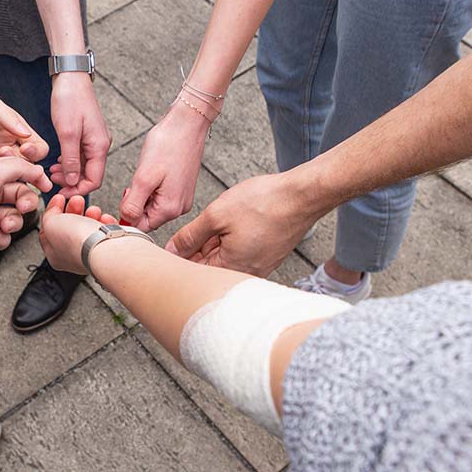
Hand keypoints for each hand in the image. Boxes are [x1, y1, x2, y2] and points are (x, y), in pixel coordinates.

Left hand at [0, 76, 49, 165]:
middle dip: (23, 167)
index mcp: (11, 124)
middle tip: (7, 161)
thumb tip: (25, 133)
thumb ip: (5, 115)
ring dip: (6, 175)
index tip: (24, 150)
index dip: (35, 152)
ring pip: (8, 174)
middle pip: (26, 163)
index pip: (37, 145)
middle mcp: (3, 140)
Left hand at [0, 156, 52, 266]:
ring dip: (14, 223)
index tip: (44, 185)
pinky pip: (4, 237)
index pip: (19, 170)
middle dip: (25, 203)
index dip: (33, 177)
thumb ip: (19, 166)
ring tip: (3, 225)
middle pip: (20, 195)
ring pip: (14, 218)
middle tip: (22, 208)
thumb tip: (37, 170)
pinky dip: (2, 237)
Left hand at [39, 194, 117, 275]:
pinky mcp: (108, 248)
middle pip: (70, 227)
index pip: (49, 231)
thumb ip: (49, 215)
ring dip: (91, 214)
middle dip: (73, 210)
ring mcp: (91, 252)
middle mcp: (73, 257)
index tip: (58, 200)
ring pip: (88, 228)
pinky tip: (104, 219)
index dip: (52, 213)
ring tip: (93, 210)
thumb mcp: (50, 223)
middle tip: (76, 200)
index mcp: (55, 255)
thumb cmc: (76, 241)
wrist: (102, 246)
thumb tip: (53, 210)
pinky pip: (105, 231)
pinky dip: (105, 222)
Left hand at [48, 73, 110, 195]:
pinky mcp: (88, 134)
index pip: (94, 180)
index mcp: (100, 146)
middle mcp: (101, 144)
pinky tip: (57, 162)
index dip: (78, 189)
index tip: (61, 192)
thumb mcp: (67, 133)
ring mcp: (95, 139)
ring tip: (52, 172)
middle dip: (72, 182)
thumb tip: (73, 181)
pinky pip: (81, 155)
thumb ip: (71, 159)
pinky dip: (70, 162)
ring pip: (85, 166)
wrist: (71, 77)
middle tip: (53, 182)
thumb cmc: (70, 99)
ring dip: (70, 173)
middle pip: (90, 175)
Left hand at [120, 101, 209, 230]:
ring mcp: (182, 198)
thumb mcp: (143, 177)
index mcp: (170, 209)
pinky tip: (152, 172)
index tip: (123, 197)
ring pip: (152, 206)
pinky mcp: (181, 188)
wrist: (187, 123)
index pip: (141, 227)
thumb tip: (125, 220)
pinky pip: (160, 196)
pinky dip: (151, 187)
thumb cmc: (168, 144)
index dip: (126, 215)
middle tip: (133, 183)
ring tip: (145, 174)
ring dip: (143, 194)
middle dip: (135, 203)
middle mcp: (179, 207)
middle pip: (147, 217)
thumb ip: (133, 203)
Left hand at [165, 171, 324, 276]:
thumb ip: (190, 236)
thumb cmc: (265, 203)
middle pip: (209, 270)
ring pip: (224, 261)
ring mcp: (259, 268)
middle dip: (197, 251)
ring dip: (215, 245)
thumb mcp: (216, 215)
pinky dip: (231, 243)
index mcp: (230, 269)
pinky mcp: (267, 258)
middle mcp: (246, 275)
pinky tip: (232, 225)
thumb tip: (172, 250)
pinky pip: (241, 256)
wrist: (301, 196)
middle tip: (196, 230)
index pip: (193, 273)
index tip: (170, 248)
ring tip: (220, 223)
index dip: (179, 258)